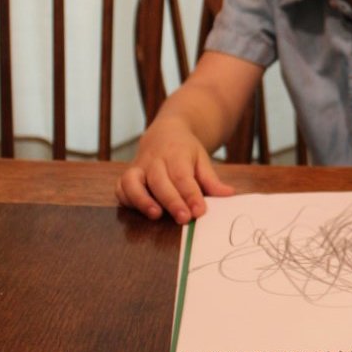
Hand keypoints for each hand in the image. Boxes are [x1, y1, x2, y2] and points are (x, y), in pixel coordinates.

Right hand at [115, 118, 233, 223]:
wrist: (165, 132)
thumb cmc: (186, 151)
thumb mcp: (202, 159)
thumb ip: (212, 180)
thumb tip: (229, 195)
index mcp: (176, 154)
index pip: (182, 176)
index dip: (190, 195)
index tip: (199, 211)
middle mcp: (154, 160)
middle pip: (160, 182)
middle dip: (172, 201)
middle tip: (184, 219)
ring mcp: (138, 167)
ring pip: (134, 183)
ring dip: (143, 200)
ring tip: (156, 215)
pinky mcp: (126, 175)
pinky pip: (121, 188)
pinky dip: (128, 200)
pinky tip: (140, 211)